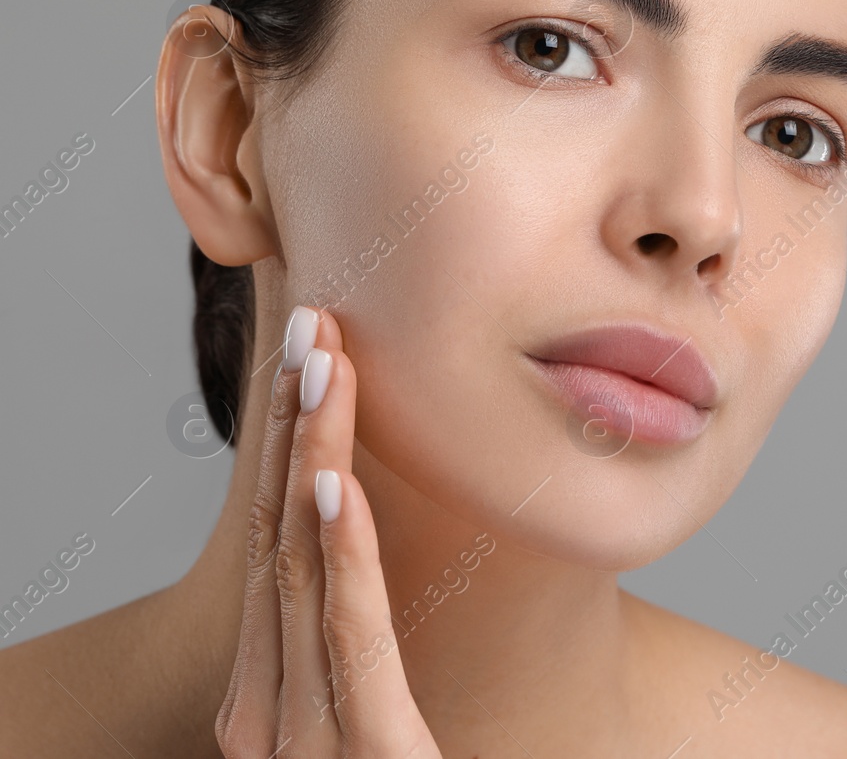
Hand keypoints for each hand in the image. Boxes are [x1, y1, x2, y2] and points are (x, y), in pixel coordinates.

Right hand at [215, 306, 441, 756]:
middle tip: (313, 322)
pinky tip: (336, 486)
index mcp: (281, 695)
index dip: (294, 443)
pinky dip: (341, 558)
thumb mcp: (381, 727)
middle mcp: (274, 709)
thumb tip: (370, 562)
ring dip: (314, 458)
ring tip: (324, 364)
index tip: (313, 355)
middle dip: (296, 426)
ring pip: (307, 570)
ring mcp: (306, 737)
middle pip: (284, 537)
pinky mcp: (363, 757)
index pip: (285, 542)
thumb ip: (363, 659)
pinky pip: (347, 642)